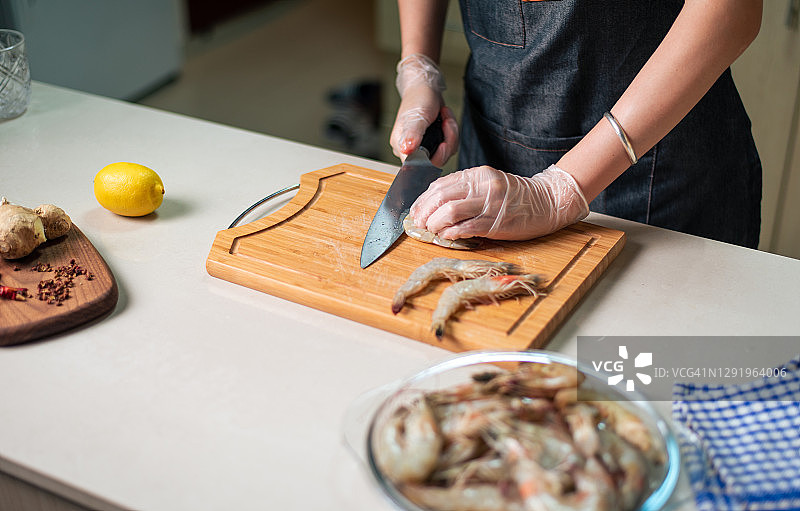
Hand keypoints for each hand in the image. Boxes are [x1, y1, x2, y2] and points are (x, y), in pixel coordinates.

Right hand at [389, 54, 458, 167]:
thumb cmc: (418, 99)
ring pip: (445, 153)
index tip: (443, 143)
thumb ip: (412, 135)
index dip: (435, 158)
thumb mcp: (416, 117)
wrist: (426, 87)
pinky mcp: (434, 142)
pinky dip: (452, 132)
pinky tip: (445, 119)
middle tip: (445, 123)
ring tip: (445, 117)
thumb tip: (406, 150)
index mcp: (402, 147)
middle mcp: (412, 150)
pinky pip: (450, 146)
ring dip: (451, 134)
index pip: (419, 166)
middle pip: (436, 161)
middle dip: (447, 141)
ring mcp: (425, 146)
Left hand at [409, 165, 589, 239]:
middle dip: (423, 213)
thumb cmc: (516, 195)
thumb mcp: (489, 183)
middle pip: (440, 197)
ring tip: (432, 231)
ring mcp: (489, 204)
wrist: (548, 201)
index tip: (415, 211)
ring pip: (449, 212)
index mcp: (477, 174)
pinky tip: (447, 236)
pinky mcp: (496, 222)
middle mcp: (482, 186)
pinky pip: (465, 228)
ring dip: (435, 225)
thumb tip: (436, 203)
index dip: (422, 200)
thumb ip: (465, 189)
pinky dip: (451, 233)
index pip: (440, 185)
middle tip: (419, 224)